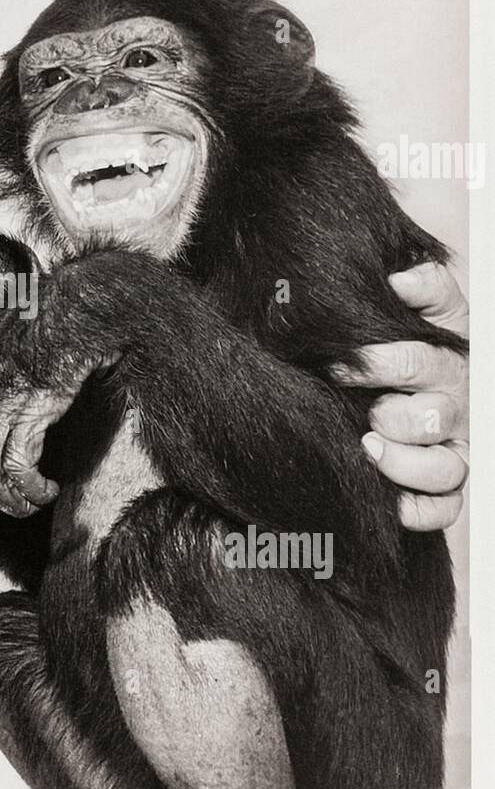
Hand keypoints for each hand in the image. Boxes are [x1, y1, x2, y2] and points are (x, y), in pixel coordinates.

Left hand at [0, 314, 111, 517]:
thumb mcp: (22, 355)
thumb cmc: (60, 324)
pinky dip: (31, 486)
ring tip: (34, 503)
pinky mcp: (32, 404)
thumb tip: (16, 424)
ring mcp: (4, 398)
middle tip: (13, 508)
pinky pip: (18, 461)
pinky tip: (48, 488)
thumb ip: (10, 386)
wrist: (83, 302)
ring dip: (11, 500)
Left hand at [334, 263, 467, 530]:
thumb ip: (423, 284)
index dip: (374, 365)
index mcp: (447, 362)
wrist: (402, 375)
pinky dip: (420, 510)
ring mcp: (452, 450)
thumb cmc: (410, 337)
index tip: (336, 367)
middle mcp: (453, 409)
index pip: (417, 362)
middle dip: (389, 415)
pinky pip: (444, 508)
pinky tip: (392, 502)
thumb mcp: (426, 305)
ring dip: (404, 463)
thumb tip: (401, 278)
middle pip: (430, 419)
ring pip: (443, 469)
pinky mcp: (446, 486)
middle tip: (362, 412)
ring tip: (369, 448)